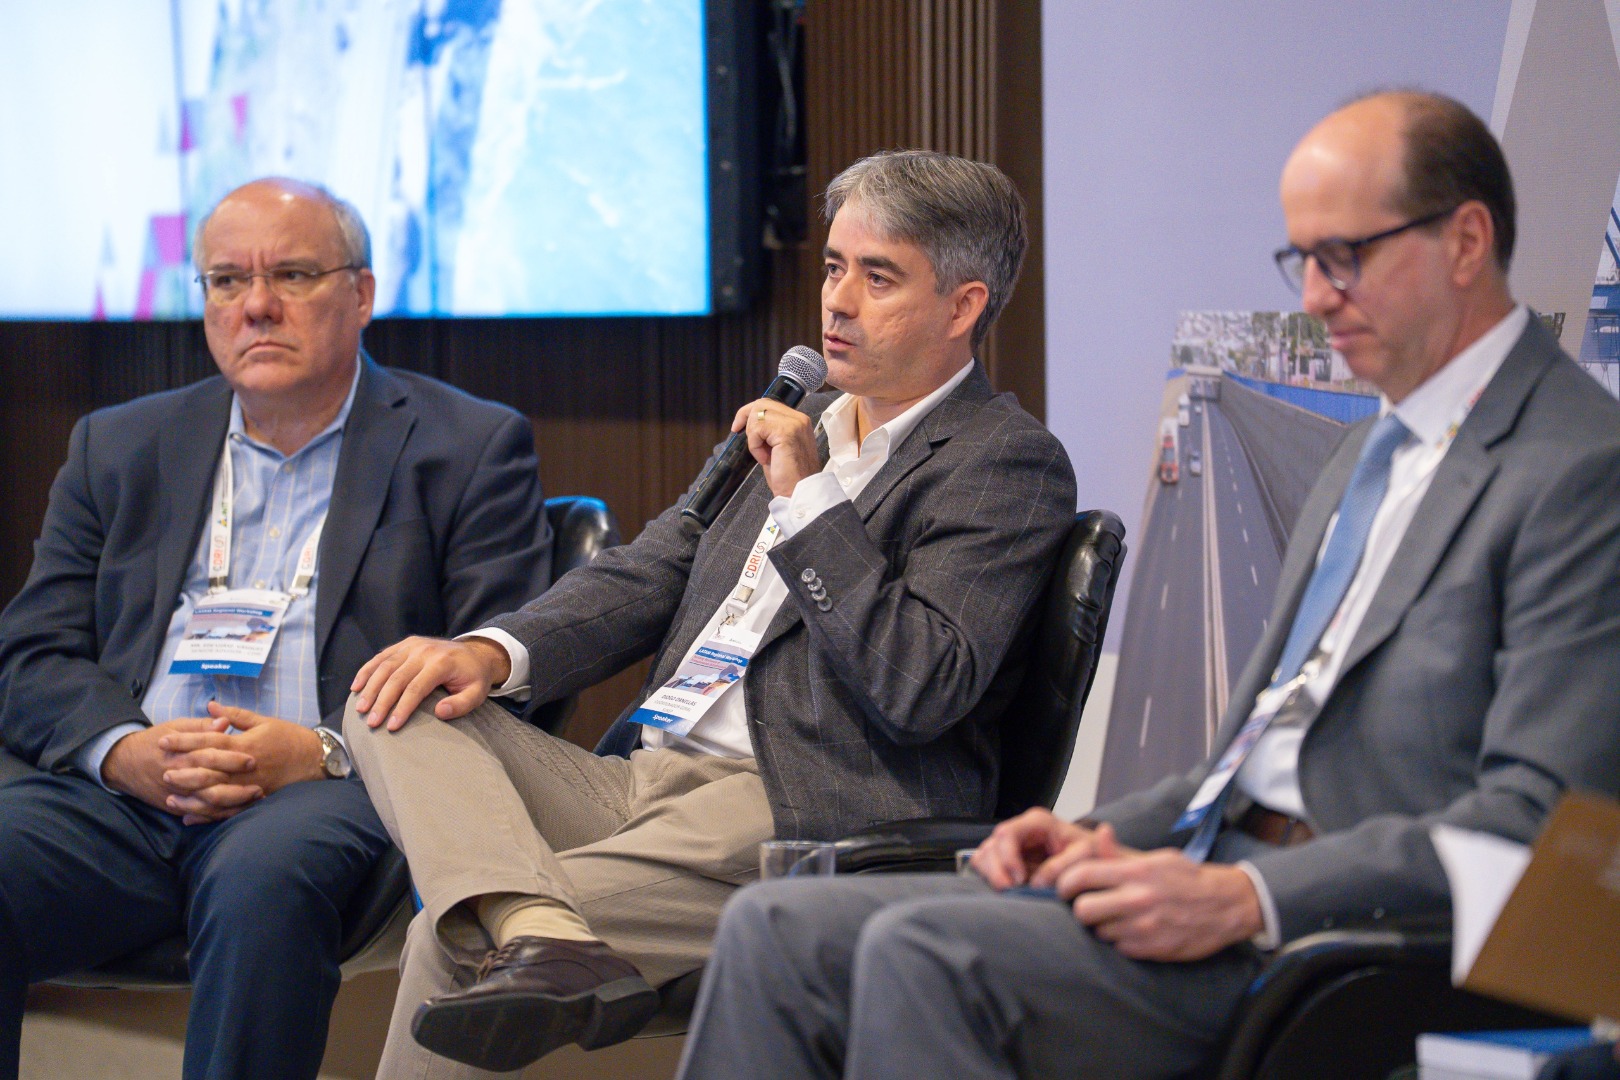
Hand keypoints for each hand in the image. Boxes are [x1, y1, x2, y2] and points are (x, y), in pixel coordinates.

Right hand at [101, 717, 260, 821]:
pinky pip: (198, 814)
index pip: (210, 757)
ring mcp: (175, 794)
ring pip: (207, 803)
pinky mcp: (173, 807)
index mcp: (181, 754)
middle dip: (236, 787)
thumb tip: (225, 721)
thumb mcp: (176, 727)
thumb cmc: (156, 741)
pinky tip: (236, 812)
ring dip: (232, 803)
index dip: (233, 759)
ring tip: (254, 799)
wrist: (125, 763)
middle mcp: (178, 776)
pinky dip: (217, 815)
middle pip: (211, 784)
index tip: (253, 759)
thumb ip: (201, 726)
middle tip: (260, 785)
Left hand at [154, 705, 324, 821]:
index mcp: (244, 744)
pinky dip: (207, 815)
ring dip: (191, 797)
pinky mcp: (253, 800)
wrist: (314, 759)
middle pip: (207, 771)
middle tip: (163, 771)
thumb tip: (210, 706)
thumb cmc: (288, 737)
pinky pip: (227, 811)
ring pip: (214, 794)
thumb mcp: (263, 721)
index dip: (184, 741)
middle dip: (183, 771)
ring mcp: (248, 786)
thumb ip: (235, 715)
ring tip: (171, 797)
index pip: (208, 741)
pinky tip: (189, 817)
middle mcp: (243, 767)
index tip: (164, 740)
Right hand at [350, 635, 509, 730]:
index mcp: (442, 662)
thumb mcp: (477, 693)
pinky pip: (381, 657)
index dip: (402, 708)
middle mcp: (424, 651)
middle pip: (396, 678)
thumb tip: (440, 712)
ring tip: (360, 709)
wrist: (476, 653)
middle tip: (371, 723)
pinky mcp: (405, 644)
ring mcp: (413, 645)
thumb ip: (462, 704)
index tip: (392, 727)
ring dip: (370, 688)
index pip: (416, 688)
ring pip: (384, 666)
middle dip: (382, 702)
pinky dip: (367, 671)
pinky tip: (356, 687)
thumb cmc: (474, 678)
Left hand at [733, 399, 818, 497]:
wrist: (798, 492)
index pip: (769, 404)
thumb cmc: (788, 476)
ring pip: (758, 415)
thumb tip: (750, 422)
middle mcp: (799, 419)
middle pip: (762, 403)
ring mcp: (794, 424)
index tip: (738, 426)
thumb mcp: (776, 448)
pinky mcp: (786, 432)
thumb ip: (769, 432)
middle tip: (741, 434)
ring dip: (753, 436)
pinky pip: (758, 429)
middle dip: (745, 417)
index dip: (750, 412)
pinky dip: (755, 445)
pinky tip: (765, 459)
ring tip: (763, 455)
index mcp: (798, 421)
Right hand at [970, 807, 1107, 887]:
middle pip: (992, 845)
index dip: (1008, 857)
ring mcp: (1012, 845)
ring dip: (991, 875)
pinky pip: (985, 865)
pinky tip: (1006, 889)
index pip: (1008, 834)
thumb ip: (1064, 865)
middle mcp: (1021, 829)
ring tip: (1009, 892)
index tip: (1019, 880)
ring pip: (984, 855)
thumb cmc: (1093, 855)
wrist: (1098, 865)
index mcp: (1038, 822)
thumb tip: (1037, 881)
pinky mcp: (1007, 860)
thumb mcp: (1086, 855)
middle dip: (996, 870)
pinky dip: (989, 877)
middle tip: (1009, 890)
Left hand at [1059, 845, 1263, 961]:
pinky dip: (1120, 940)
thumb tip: (1100, 833)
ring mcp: (1144, 928)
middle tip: (1089, 904)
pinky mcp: (1152, 950)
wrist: (1227, 906)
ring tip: (1116, 916)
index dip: (1065, 883)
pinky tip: (1133, 929)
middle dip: (1081, 907)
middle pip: (1082, 910)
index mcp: (1136, 872)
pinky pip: (1118, 947)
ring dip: (1102, 925)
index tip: (1067, 887)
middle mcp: (1138, 900)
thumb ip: (1121, 853)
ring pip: (1099, 932)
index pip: (1081, 876)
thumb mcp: (1157, 858)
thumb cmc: (1188, 878)